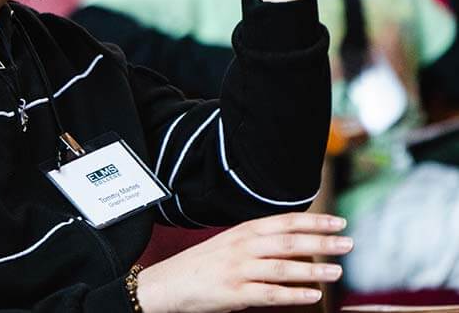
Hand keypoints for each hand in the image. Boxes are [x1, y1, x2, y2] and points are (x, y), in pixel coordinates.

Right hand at [136, 213, 350, 312]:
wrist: (169, 284)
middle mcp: (242, 247)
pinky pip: (270, 294)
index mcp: (243, 232)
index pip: (284, 222)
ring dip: (312, 269)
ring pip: (282, 267)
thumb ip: (257, 242)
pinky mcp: (235, 293)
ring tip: (336, 271)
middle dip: (321, 241)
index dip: (313, 221)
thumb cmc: (201, 266)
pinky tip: (313, 295)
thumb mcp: (228, 244)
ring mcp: (238, 270)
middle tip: (347, 243)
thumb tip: (293, 241)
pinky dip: (293, 294)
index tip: (338, 222)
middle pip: (287, 241)